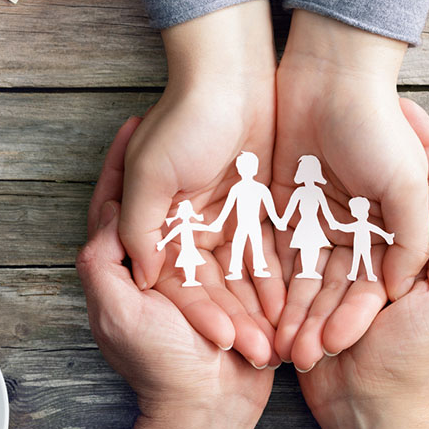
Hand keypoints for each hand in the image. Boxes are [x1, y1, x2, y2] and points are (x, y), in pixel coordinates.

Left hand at [77, 120, 273, 428]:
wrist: (210, 405)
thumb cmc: (158, 363)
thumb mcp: (118, 314)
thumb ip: (104, 265)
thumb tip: (103, 217)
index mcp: (128, 265)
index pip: (118, 205)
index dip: (120, 164)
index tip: (133, 126)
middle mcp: (162, 260)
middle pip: (165, 201)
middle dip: (171, 162)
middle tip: (181, 120)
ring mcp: (198, 267)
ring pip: (203, 215)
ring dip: (210, 181)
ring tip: (221, 141)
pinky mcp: (231, 279)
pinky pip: (237, 242)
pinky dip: (240, 215)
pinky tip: (251, 181)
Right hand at [117, 0, 285, 364]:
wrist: (231, 76)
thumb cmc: (184, 118)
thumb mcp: (149, 173)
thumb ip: (139, 226)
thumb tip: (142, 276)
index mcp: (157, 220)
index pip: (176, 280)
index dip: (198, 312)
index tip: (223, 341)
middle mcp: (189, 224)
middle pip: (211, 284)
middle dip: (234, 318)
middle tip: (260, 352)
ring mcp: (223, 216)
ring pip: (239, 273)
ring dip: (256, 305)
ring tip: (279, 337)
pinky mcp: (255, 206)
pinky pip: (264, 248)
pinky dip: (274, 275)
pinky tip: (289, 303)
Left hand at [272, 10, 428, 367]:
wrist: (331, 78)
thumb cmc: (376, 127)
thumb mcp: (406, 183)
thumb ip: (411, 238)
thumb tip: (399, 287)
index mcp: (385, 226)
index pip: (369, 284)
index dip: (353, 316)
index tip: (335, 345)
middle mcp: (349, 227)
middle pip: (333, 286)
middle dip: (316, 320)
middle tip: (300, 354)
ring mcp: (315, 216)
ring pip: (302, 273)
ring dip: (291, 306)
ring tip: (277, 339)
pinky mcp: (284, 203)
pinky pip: (274, 245)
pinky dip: (268, 275)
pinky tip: (259, 305)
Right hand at [296, 100, 428, 428]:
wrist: (366, 405)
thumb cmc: (416, 355)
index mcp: (425, 246)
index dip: (422, 142)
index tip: (405, 105)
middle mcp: (384, 243)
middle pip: (374, 188)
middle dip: (360, 154)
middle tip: (342, 114)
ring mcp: (347, 255)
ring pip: (338, 207)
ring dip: (328, 182)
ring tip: (310, 141)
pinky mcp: (315, 273)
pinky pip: (306, 243)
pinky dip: (303, 222)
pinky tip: (291, 188)